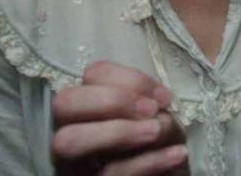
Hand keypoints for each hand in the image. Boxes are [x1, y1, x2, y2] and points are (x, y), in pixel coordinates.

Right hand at [51, 61, 187, 175]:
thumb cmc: (157, 143)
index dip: (129, 79)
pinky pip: (109, 172)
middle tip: (151, 110)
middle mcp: (70, 127)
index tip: (162, 97)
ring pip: (69, 141)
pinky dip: (148, 162)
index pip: (92, 74)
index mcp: (89, 104)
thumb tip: (152, 101)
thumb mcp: (156, 117)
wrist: (165, 175)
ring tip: (159, 131)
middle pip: (64, 102)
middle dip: (112, 100)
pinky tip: (177, 153)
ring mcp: (73, 159)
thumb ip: (147, 102)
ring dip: (119, 131)